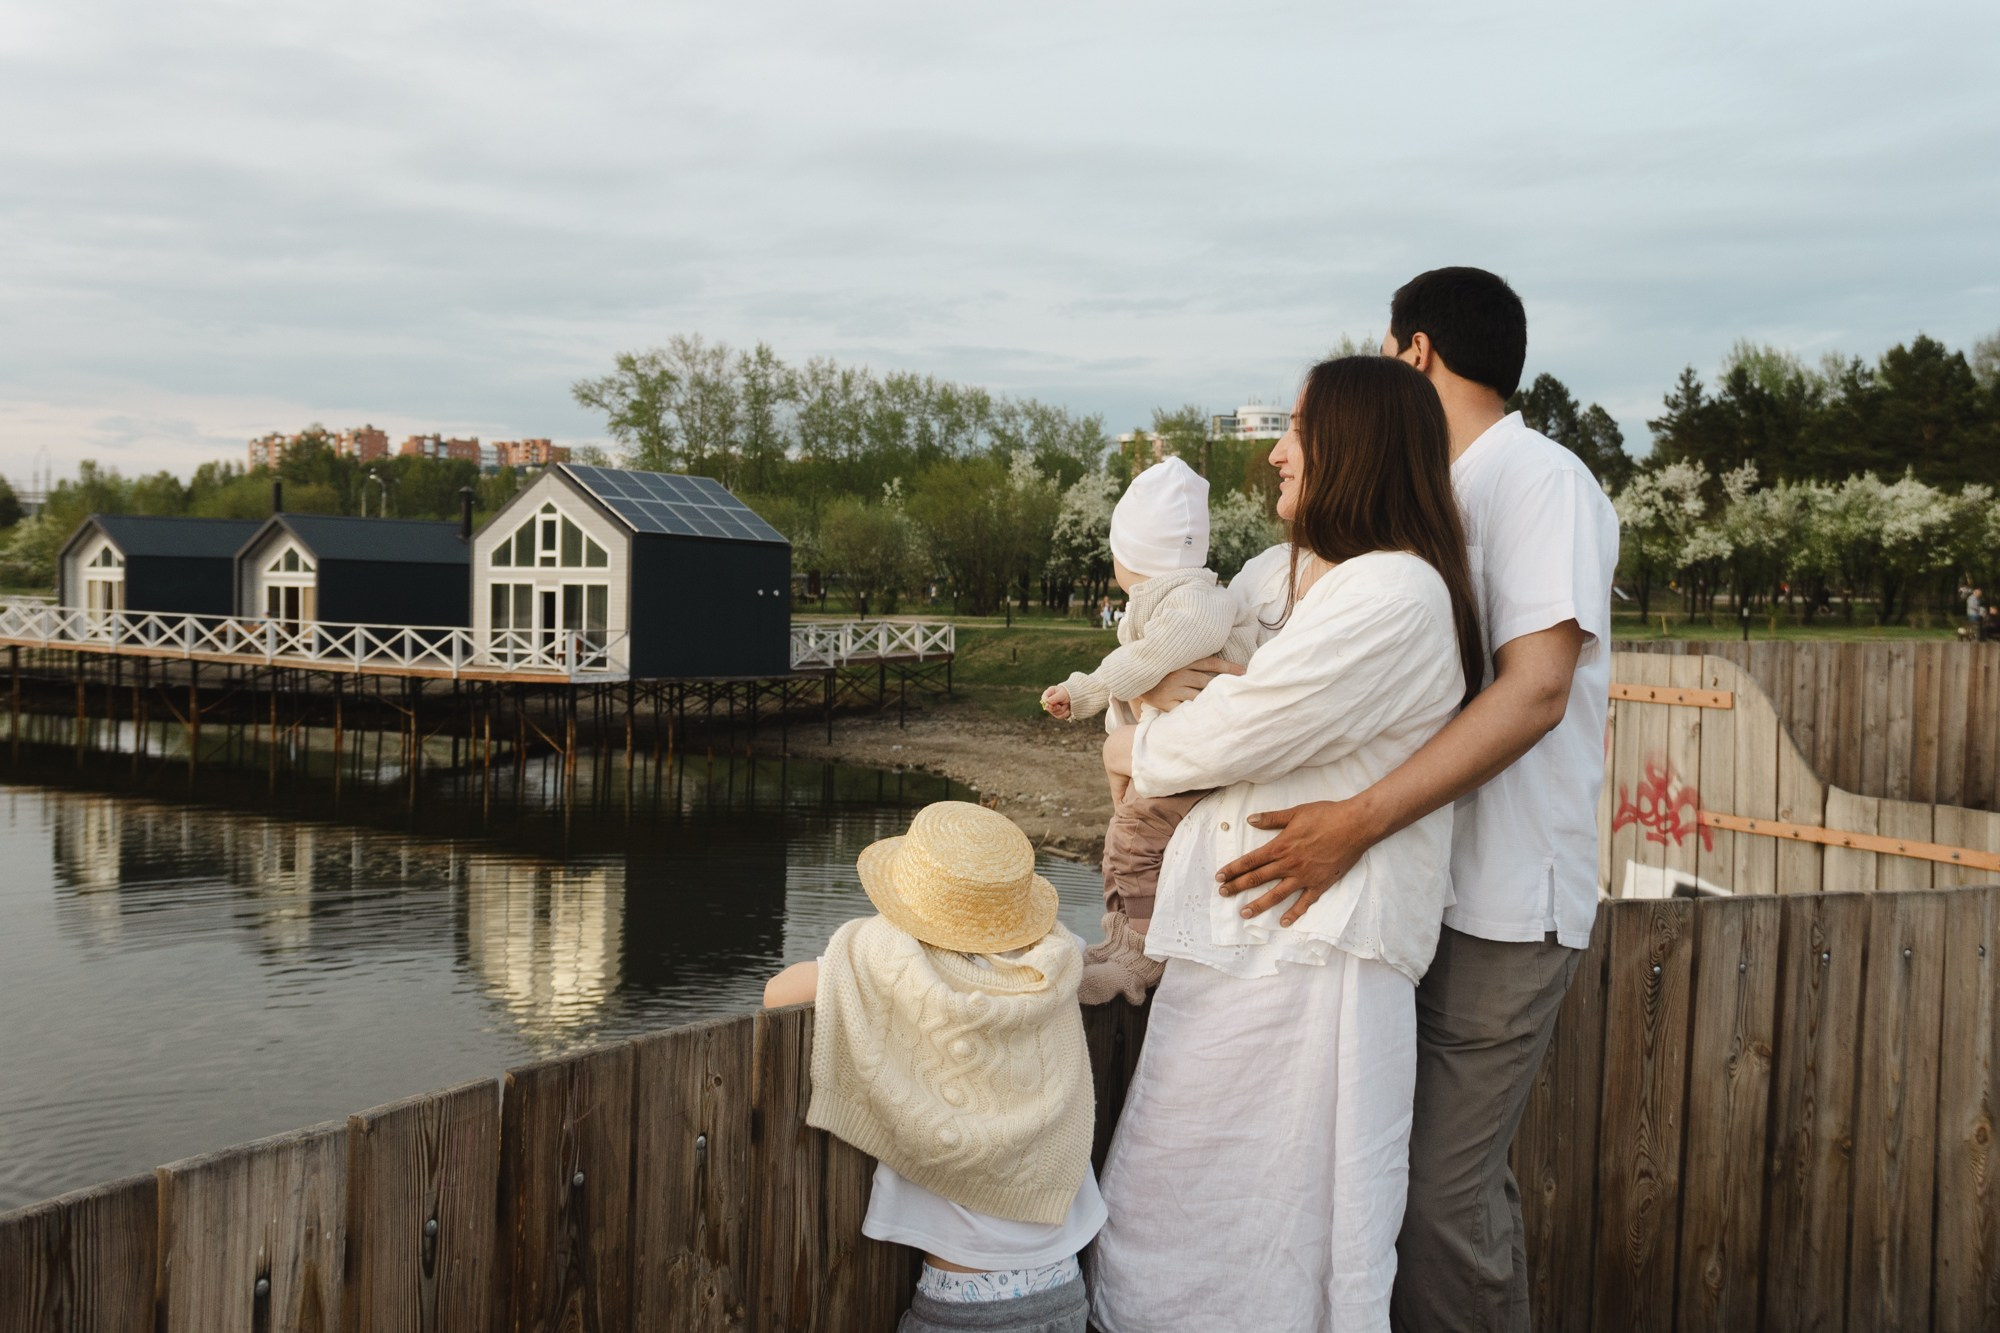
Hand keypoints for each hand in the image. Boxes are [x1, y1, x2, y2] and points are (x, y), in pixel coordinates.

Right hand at [1040, 684, 1071, 719]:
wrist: (1075, 697)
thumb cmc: (1067, 693)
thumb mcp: (1061, 694)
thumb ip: (1054, 698)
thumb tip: (1047, 702)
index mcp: (1048, 694)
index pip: (1043, 700)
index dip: (1048, 704)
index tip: (1056, 704)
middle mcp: (1048, 702)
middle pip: (1049, 708)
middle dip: (1057, 707)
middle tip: (1063, 703)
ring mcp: (1052, 709)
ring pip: (1055, 713)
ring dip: (1063, 709)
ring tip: (1066, 704)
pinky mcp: (1057, 714)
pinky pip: (1059, 717)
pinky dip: (1065, 713)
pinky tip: (1067, 709)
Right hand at [1136, 656, 1244, 712]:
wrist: (1133, 679)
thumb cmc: (1162, 672)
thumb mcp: (1176, 662)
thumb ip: (1195, 662)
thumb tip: (1220, 666)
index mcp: (1183, 662)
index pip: (1210, 663)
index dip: (1228, 667)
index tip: (1244, 672)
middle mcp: (1178, 674)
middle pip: (1207, 681)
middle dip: (1223, 687)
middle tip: (1239, 692)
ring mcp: (1171, 689)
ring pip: (1197, 697)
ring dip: (1211, 702)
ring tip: (1227, 708)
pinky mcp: (1165, 703)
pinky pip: (1183, 710)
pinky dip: (1194, 713)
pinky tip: (1206, 717)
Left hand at [1215, 798, 1382, 926]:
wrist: (1355, 825)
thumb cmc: (1326, 815)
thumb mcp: (1296, 812)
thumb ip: (1272, 818)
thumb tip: (1250, 819)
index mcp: (1281, 846)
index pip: (1250, 861)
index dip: (1233, 869)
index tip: (1219, 877)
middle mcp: (1289, 864)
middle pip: (1258, 878)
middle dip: (1238, 887)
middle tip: (1223, 894)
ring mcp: (1304, 877)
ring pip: (1277, 894)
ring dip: (1259, 905)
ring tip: (1244, 913)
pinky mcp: (1320, 884)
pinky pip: (1304, 902)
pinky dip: (1294, 913)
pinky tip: (1283, 922)